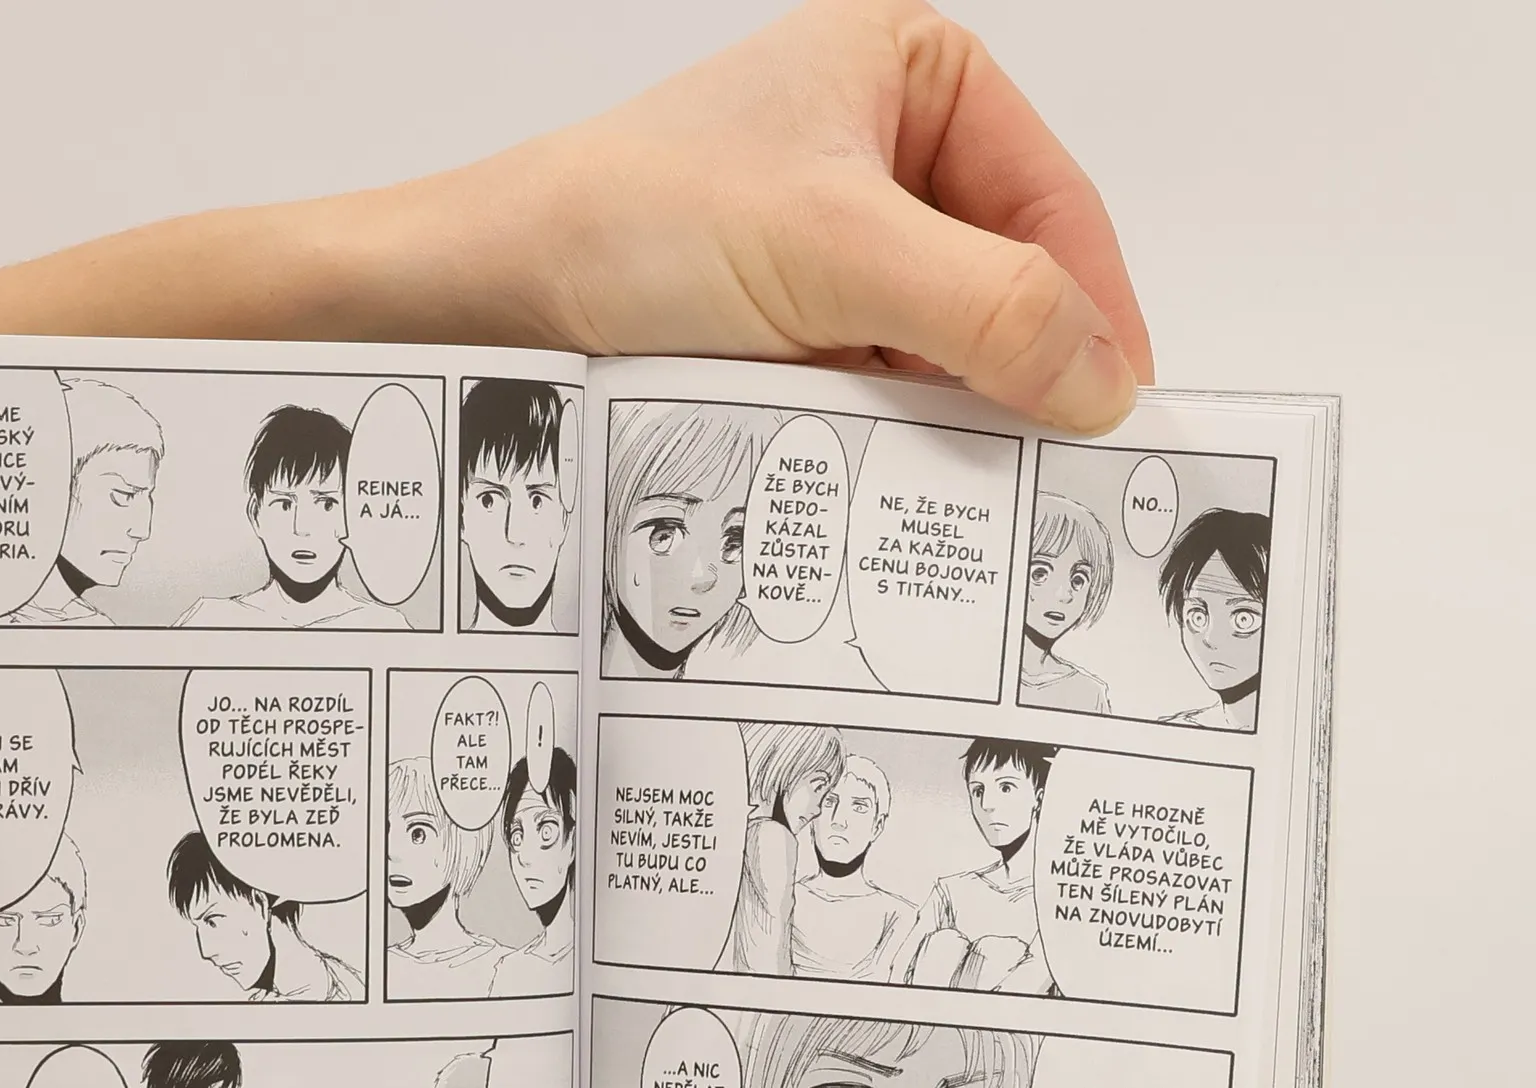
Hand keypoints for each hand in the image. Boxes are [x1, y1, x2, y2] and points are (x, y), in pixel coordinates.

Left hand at [442, 0, 1152, 429]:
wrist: (498, 295)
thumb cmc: (638, 224)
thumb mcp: (833, 251)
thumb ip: (981, 306)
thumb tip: (1100, 377)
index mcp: (913, 74)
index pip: (1051, 199)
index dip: (1094, 306)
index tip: (1119, 407)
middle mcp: (885, 151)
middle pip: (1007, 277)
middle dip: (1025, 368)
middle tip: (1059, 469)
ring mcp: (839, 242)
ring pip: (946, 342)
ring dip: (956, 411)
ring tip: (974, 482)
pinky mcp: (798, 321)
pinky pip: (885, 383)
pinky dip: (898, 431)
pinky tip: (900, 476)